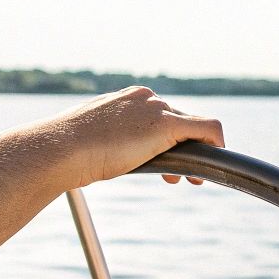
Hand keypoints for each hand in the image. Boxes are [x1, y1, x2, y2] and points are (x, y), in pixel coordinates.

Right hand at [51, 86, 223, 187]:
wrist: (62, 148)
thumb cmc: (66, 149)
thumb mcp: (88, 140)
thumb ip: (103, 140)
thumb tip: (98, 154)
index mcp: (127, 99)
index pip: (158, 116)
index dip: (164, 142)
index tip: (158, 164)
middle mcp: (145, 98)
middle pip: (178, 122)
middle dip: (180, 151)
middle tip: (174, 178)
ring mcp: (156, 109)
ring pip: (194, 127)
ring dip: (194, 154)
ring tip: (188, 180)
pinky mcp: (166, 125)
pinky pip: (208, 128)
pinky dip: (216, 142)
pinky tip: (214, 163)